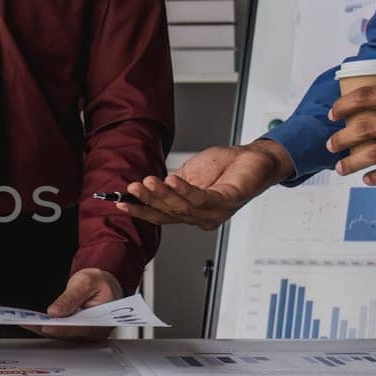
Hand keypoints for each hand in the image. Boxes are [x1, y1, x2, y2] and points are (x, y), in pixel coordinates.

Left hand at [23, 268, 122, 340]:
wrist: (104, 286)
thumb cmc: (100, 284)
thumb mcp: (88, 282)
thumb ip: (73, 297)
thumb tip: (55, 311)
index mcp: (102, 321)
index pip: (80, 328)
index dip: (62, 328)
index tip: (46, 326)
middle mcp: (92, 333)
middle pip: (67, 334)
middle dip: (47, 328)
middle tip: (29, 323)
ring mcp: (83, 335)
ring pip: (60, 335)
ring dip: (42, 329)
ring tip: (26, 321)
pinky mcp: (74, 333)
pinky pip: (58, 332)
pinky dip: (45, 327)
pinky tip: (32, 322)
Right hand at [118, 141, 293, 230]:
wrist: (255, 158)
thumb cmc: (226, 167)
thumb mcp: (189, 174)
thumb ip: (171, 183)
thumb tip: (149, 186)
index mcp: (191, 212)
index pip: (161, 215)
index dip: (140, 210)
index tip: (120, 202)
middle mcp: (203, 217)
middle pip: (169, 213)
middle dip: (147, 200)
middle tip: (132, 188)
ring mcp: (216, 212)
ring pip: (182, 208)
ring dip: (162, 194)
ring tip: (147, 182)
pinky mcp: (228, 201)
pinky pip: (201, 198)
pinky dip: (184, 190)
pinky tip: (172, 180)